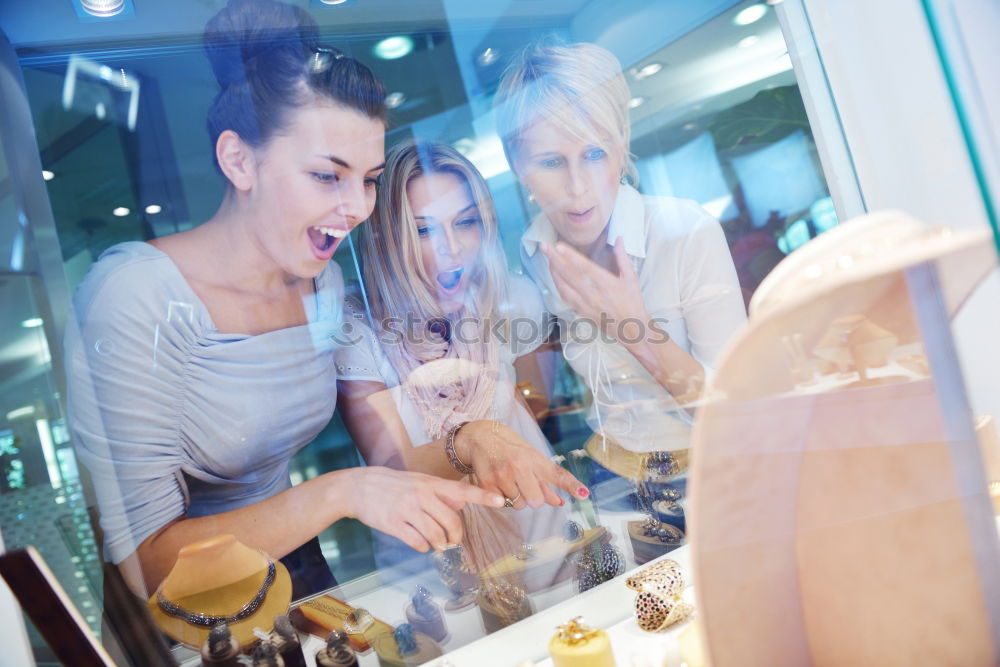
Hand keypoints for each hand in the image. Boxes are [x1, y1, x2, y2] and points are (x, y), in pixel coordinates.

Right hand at [344, 467, 503, 552]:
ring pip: (436, 535)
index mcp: (430, 484)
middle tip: (452, 541)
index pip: (462, 490)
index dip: (483, 496)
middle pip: (452, 522)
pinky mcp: (394, 524)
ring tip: (437, 544)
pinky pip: (418, 542)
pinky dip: (423, 547)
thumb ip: (440, 493)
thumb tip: (461, 504)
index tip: (501, 500)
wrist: (359, 487)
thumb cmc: (393, 485)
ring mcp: (408, 510)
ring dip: (441, 544)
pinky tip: (420, 543)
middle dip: (456, 537)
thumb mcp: (418, 482)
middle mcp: (422, 496)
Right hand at [456, 420, 588, 509]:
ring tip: (508, 481)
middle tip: (526, 487)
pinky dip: (501, 498)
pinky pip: (502, 504)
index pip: (557, 474)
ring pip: (518, 505)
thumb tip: (559, 502)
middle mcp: (519, 465)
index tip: (584, 494)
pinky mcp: (488, 483)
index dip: (572, 485)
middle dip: (533, 499)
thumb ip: (544, 481)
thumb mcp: (529, 457)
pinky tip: (498, 483)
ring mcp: (503, 475)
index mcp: (533, 457)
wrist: (479, 437)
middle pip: (536, 500)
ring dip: (516, 498)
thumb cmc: (509, 447)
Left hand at [540, 237, 649, 344]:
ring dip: (554, 272)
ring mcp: (584, 304)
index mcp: (606, 284)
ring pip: (564, 286)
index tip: (558, 245)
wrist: (630, 329)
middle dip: (555, 259)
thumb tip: (618, 238)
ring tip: (547, 258)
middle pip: (569, 274)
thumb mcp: (631, 278)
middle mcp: (592, 294)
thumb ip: (622, 257)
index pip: (584, 267)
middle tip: (544, 246)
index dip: (570, 256)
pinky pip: (565, 298)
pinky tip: (554, 277)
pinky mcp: (581, 312)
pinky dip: (558, 286)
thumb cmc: (632, 302)